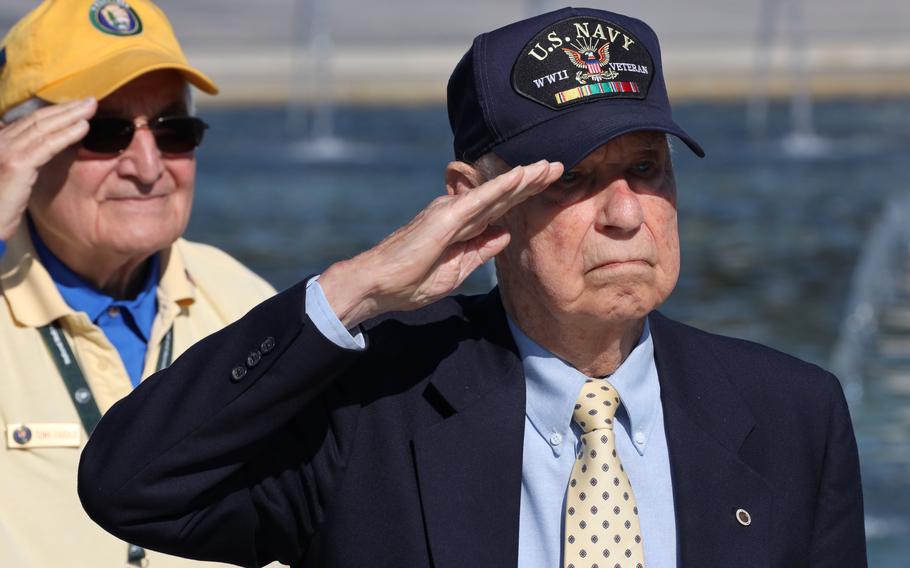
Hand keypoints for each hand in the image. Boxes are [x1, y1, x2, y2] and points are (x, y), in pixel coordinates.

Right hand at [0, 98, 96, 239]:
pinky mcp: (16, 164)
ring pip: (43, 127)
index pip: (28, 120)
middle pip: (37, 119)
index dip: (53, 112)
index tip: (75, 106)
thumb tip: (42, 150)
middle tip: (89, 101)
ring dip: (70, 116)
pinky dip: (67, 134)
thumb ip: (22, 160)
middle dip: (65, 108)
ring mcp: (5, 150)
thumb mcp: (9, 177)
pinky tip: (84, 128)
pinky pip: (47, 145)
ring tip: (91, 108)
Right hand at [320, 160, 563, 327]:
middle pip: (501, 194)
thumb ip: (481, 250)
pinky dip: (502, 187)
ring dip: (524, 179)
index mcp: (460, 226)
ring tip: (550, 166)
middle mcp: (456, 212)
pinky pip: (480, 199)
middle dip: (531, 181)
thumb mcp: (457, 270)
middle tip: (559, 165)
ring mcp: (450, 211)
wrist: (377, 285)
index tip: (548, 186)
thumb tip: (505, 233)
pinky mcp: (444, 217)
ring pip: (495, 192)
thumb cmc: (410, 280)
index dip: (523, 196)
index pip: (498, 208)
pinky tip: (521, 176)